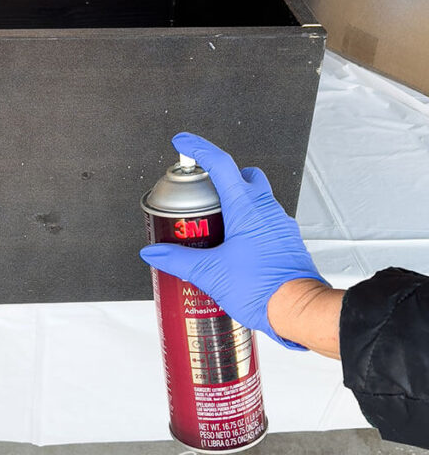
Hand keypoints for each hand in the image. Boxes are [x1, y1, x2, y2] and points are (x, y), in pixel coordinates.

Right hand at [139, 132, 327, 348]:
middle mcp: (266, 209)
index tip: (183, 143)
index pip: (221, 163)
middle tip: (201, 193)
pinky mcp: (285, 241)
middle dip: (221, 177)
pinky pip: (265, 220)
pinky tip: (234, 245)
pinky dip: (249, 223)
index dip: (199, 148)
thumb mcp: (210, 273)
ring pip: (257, 198)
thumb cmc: (262, 288)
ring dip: (236, 202)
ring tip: (214, 225)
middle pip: (244, 176)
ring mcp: (279, 224)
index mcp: (246, 207)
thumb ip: (178, 260)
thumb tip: (154, 252)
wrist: (299, 311)